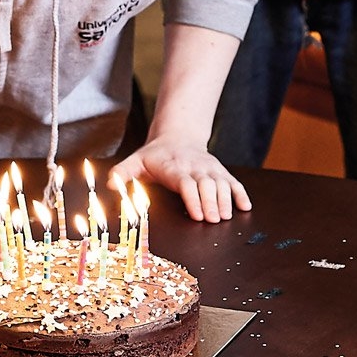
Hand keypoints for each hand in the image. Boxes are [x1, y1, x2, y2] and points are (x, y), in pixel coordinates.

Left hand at [109, 138, 252, 222]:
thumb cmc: (155, 155)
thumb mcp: (135, 161)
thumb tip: (111, 185)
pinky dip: (240, 194)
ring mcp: (210, 169)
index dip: (193, 198)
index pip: (186, 183)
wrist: (177, 135)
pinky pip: (233, 182)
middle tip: (213, 221)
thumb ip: (123, 173)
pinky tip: (245, 207)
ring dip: (226, 201)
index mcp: (175, 168)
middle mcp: (196, 168)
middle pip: (207, 185)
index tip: (197, 214)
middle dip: (211, 203)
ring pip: (222, 184)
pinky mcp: (220, 171)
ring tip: (226, 217)